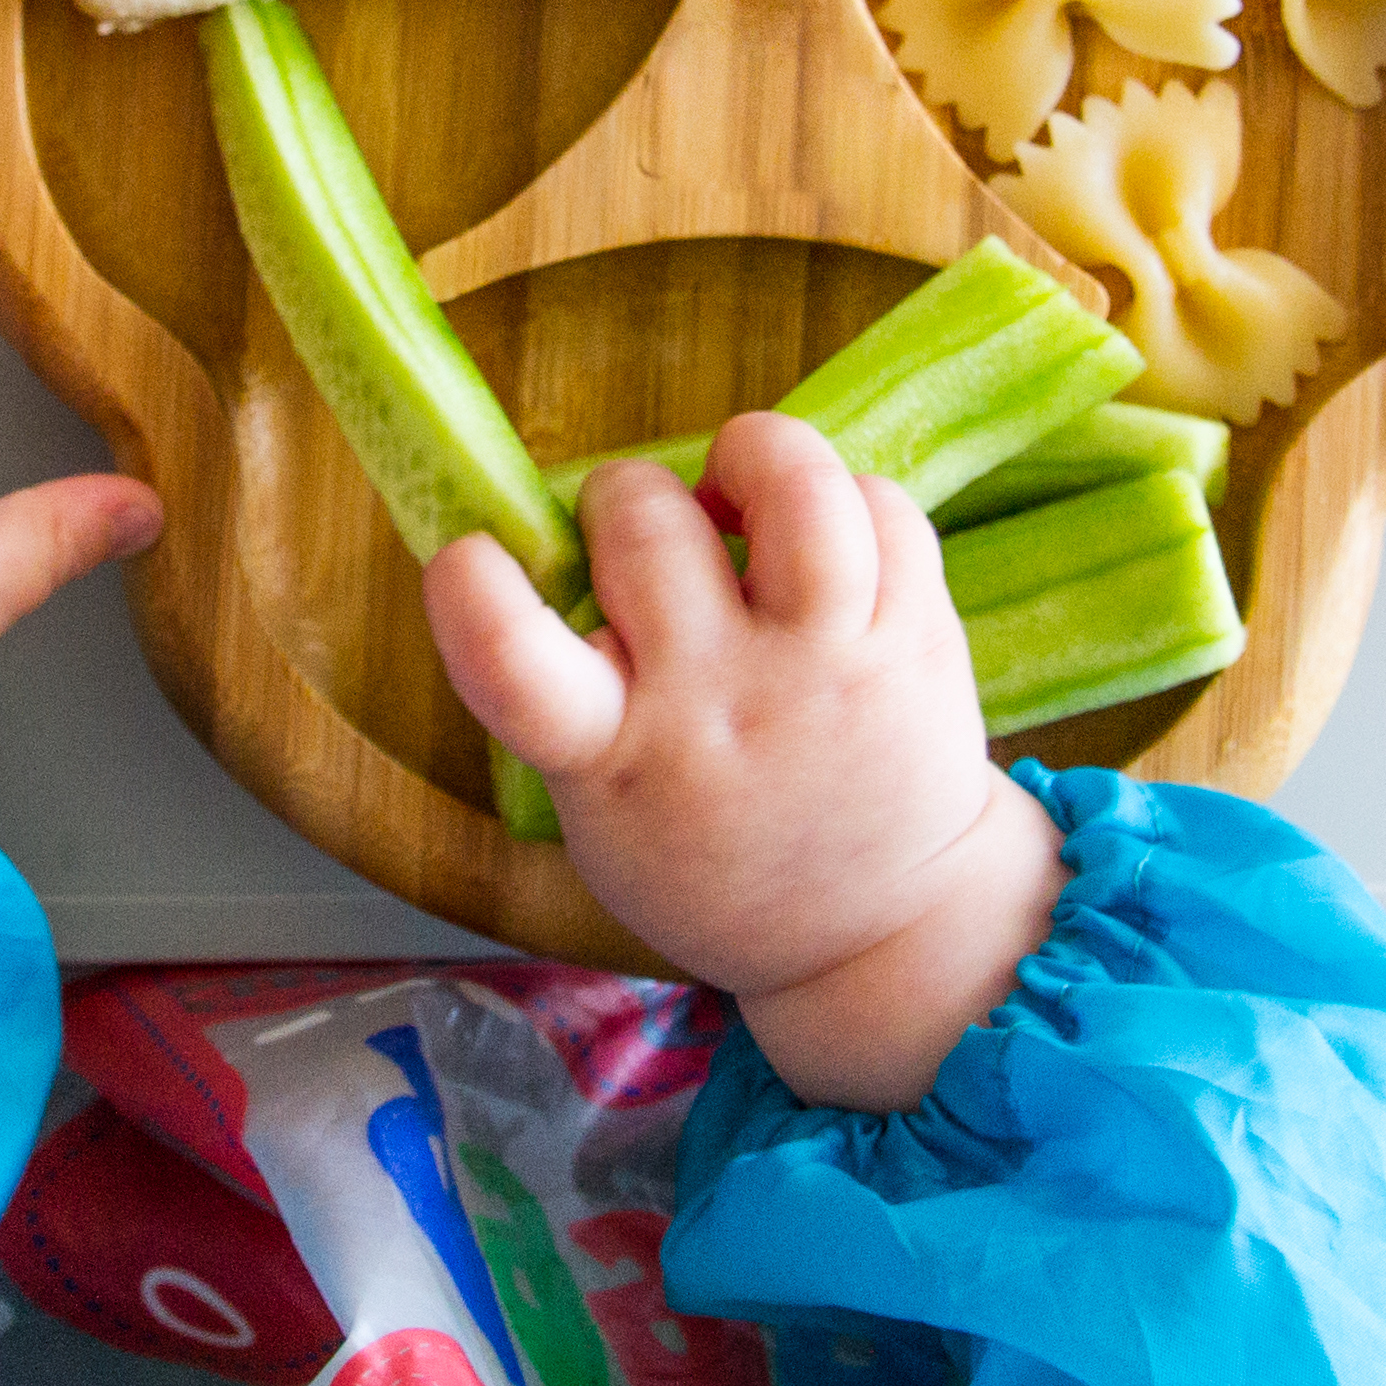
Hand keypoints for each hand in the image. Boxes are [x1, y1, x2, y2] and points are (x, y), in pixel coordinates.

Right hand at [424, 411, 1061, 1110]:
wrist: (884, 930)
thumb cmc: (711, 853)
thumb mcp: (601, 811)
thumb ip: (565, 692)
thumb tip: (552, 537)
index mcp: (615, 757)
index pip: (515, 665)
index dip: (473, 592)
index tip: (467, 556)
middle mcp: (723, 701)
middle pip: (647, 522)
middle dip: (626, 496)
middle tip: (646, 537)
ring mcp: (830, 665)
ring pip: (795, 484)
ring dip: (753, 455)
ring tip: (744, 494)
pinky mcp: (918, 637)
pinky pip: (884, 503)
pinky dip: (845, 499)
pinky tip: (825, 545)